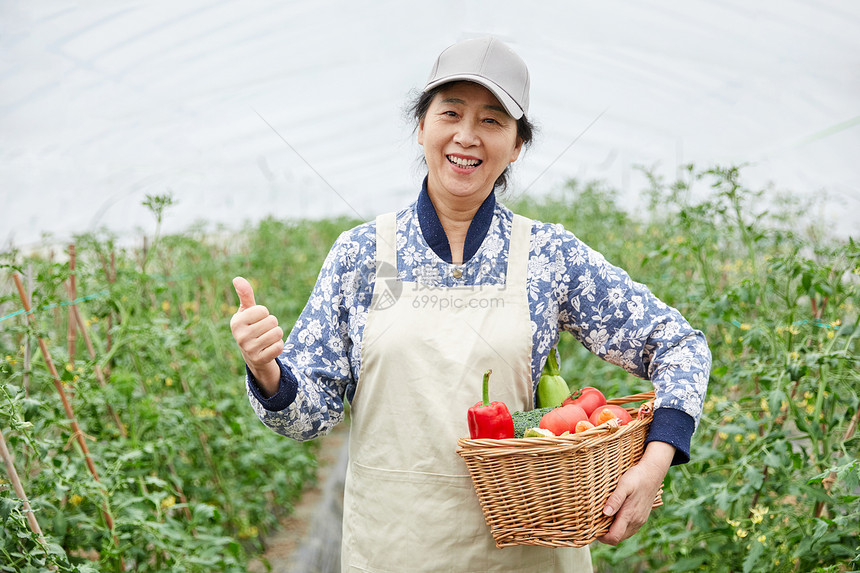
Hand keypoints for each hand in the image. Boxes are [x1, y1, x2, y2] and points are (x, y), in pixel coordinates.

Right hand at [230, 276, 283, 395]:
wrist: (252, 354)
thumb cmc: (250, 326)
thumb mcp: (247, 310)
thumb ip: (245, 294)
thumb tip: (237, 278)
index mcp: (236, 322)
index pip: (263, 310)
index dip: (264, 313)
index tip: (256, 320)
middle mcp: (240, 336)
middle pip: (272, 321)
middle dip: (272, 324)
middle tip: (263, 330)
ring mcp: (249, 350)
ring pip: (277, 333)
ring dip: (276, 334)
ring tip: (266, 338)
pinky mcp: (259, 360)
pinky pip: (279, 346)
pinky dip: (278, 346)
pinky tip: (269, 348)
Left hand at [597, 441, 673, 545]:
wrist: (653, 473)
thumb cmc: (636, 477)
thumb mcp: (624, 485)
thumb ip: (615, 500)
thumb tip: (605, 513)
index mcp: (629, 515)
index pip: (614, 537)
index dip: (601, 537)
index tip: (592, 528)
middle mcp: (635, 522)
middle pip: (617, 539)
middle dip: (605, 535)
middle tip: (594, 522)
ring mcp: (639, 521)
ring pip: (623, 534)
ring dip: (612, 531)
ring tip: (602, 518)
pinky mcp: (641, 518)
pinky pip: (629, 529)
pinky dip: (619, 526)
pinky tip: (614, 515)